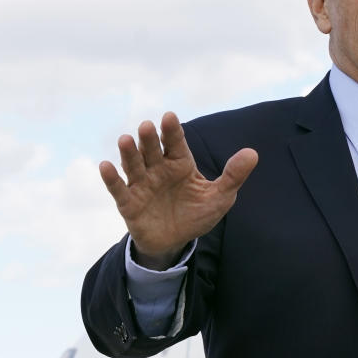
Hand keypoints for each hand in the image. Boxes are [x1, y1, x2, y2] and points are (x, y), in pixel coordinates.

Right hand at [99, 112, 257, 269]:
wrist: (177, 241)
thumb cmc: (198, 213)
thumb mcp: (221, 197)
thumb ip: (234, 176)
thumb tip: (252, 153)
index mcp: (180, 164)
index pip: (176, 143)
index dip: (172, 131)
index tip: (169, 117)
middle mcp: (158, 169)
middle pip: (152, 150)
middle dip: (149, 139)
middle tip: (147, 126)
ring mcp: (142, 185)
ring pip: (133, 165)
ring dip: (128, 153)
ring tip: (125, 140)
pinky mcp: (129, 203)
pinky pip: (119, 189)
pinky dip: (111, 178)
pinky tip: (104, 166)